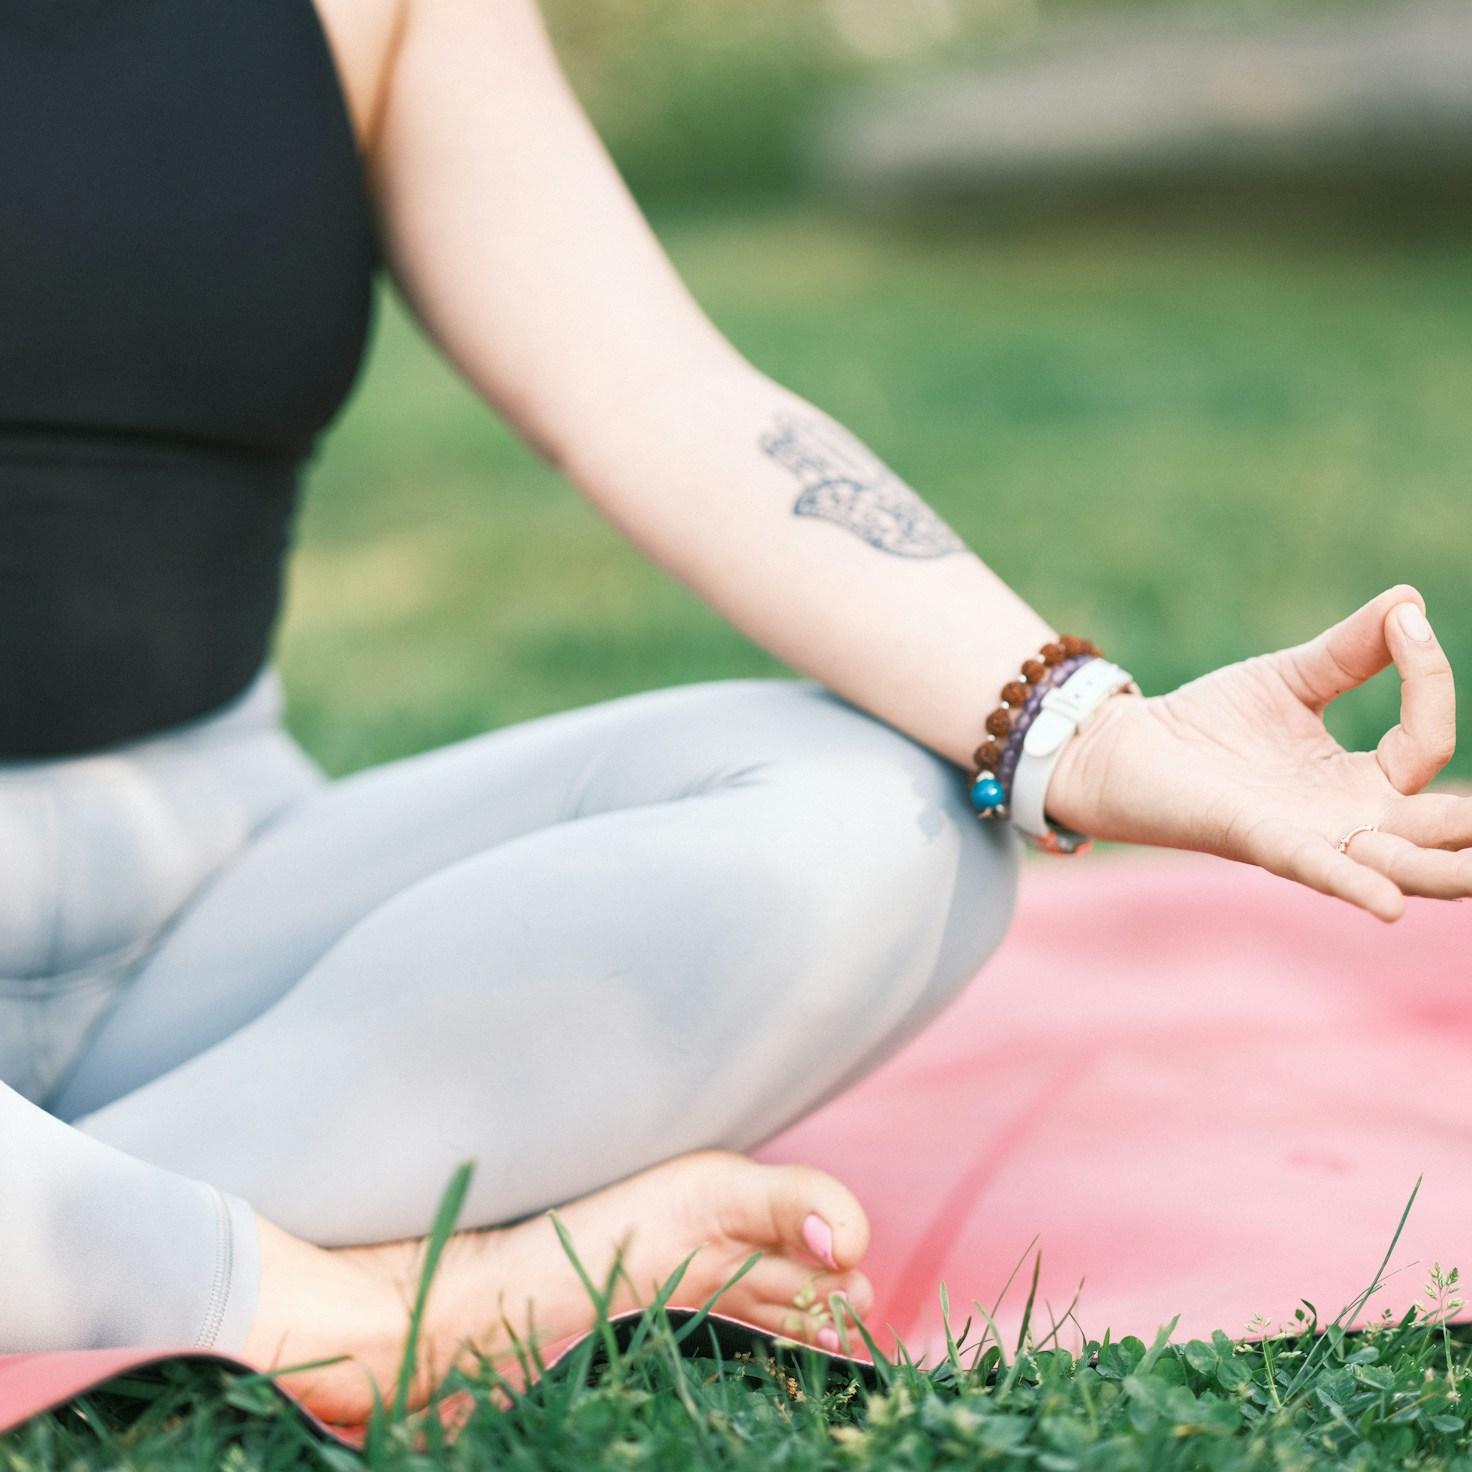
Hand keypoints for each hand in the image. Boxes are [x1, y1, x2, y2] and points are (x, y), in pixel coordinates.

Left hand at [1046, 585, 1469, 920]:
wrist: (1131, 745)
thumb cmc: (1211, 721)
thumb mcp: (1293, 677)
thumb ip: (1355, 649)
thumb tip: (1410, 602)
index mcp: (1363, 780)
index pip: (1428, 741)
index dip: (1430, 682)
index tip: (1406, 624)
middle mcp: (1348, 818)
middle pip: (1443, 836)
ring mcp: (1307, 836)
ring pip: (1398, 868)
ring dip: (1439, 870)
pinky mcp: (1257, 841)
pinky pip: (1314, 868)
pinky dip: (1353, 885)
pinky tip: (1388, 905)